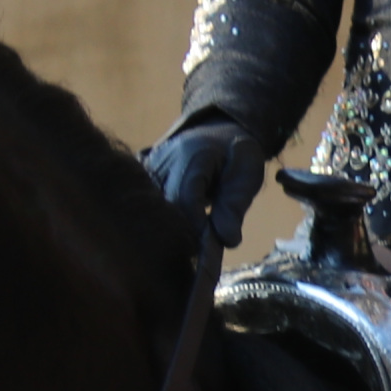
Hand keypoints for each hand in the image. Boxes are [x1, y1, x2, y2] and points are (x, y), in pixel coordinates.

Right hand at [139, 119, 265, 244]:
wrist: (218, 132)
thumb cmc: (235, 154)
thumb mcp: (247, 173)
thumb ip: (235, 205)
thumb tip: (228, 241)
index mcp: (194, 155)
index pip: (187, 198)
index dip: (196, 228)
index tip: (208, 252)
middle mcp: (164, 162)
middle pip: (165, 207)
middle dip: (182, 235)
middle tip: (199, 259)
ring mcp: (150, 170)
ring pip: (152, 210)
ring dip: (169, 232)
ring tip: (187, 252)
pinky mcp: (143, 180)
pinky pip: (147, 207)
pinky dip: (161, 224)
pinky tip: (173, 239)